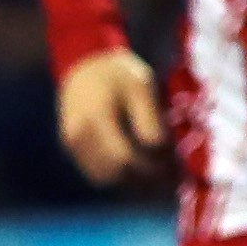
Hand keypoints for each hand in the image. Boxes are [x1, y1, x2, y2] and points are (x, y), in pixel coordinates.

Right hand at [59, 48, 169, 187]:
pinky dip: (119, 175)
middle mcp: (78, 137)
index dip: (150, 168)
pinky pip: (96, 172)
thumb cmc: (119, 73)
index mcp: (95, 119)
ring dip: (131, 180)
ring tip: (160, 173)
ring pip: (104, 178)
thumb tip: (161, 152)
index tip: (174, 168)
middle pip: (114, 174)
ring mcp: (72, 145)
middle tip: (172, 176)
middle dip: (144, 178)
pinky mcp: (72, 149)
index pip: (124, 159)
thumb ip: (150, 120)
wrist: (85, 64)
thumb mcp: (141, 88)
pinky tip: (142, 167)